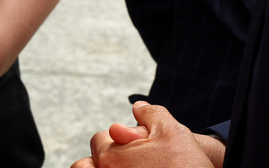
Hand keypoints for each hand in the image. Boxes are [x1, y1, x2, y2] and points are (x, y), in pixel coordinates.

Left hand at [71, 102, 221, 167]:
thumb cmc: (184, 163)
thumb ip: (151, 113)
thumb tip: (138, 107)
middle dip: (99, 159)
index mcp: (111, 156)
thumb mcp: (171, 130)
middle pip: (84, 165)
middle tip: (121, 160)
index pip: (98, 141)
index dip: (117, 139)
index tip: (131, 145)